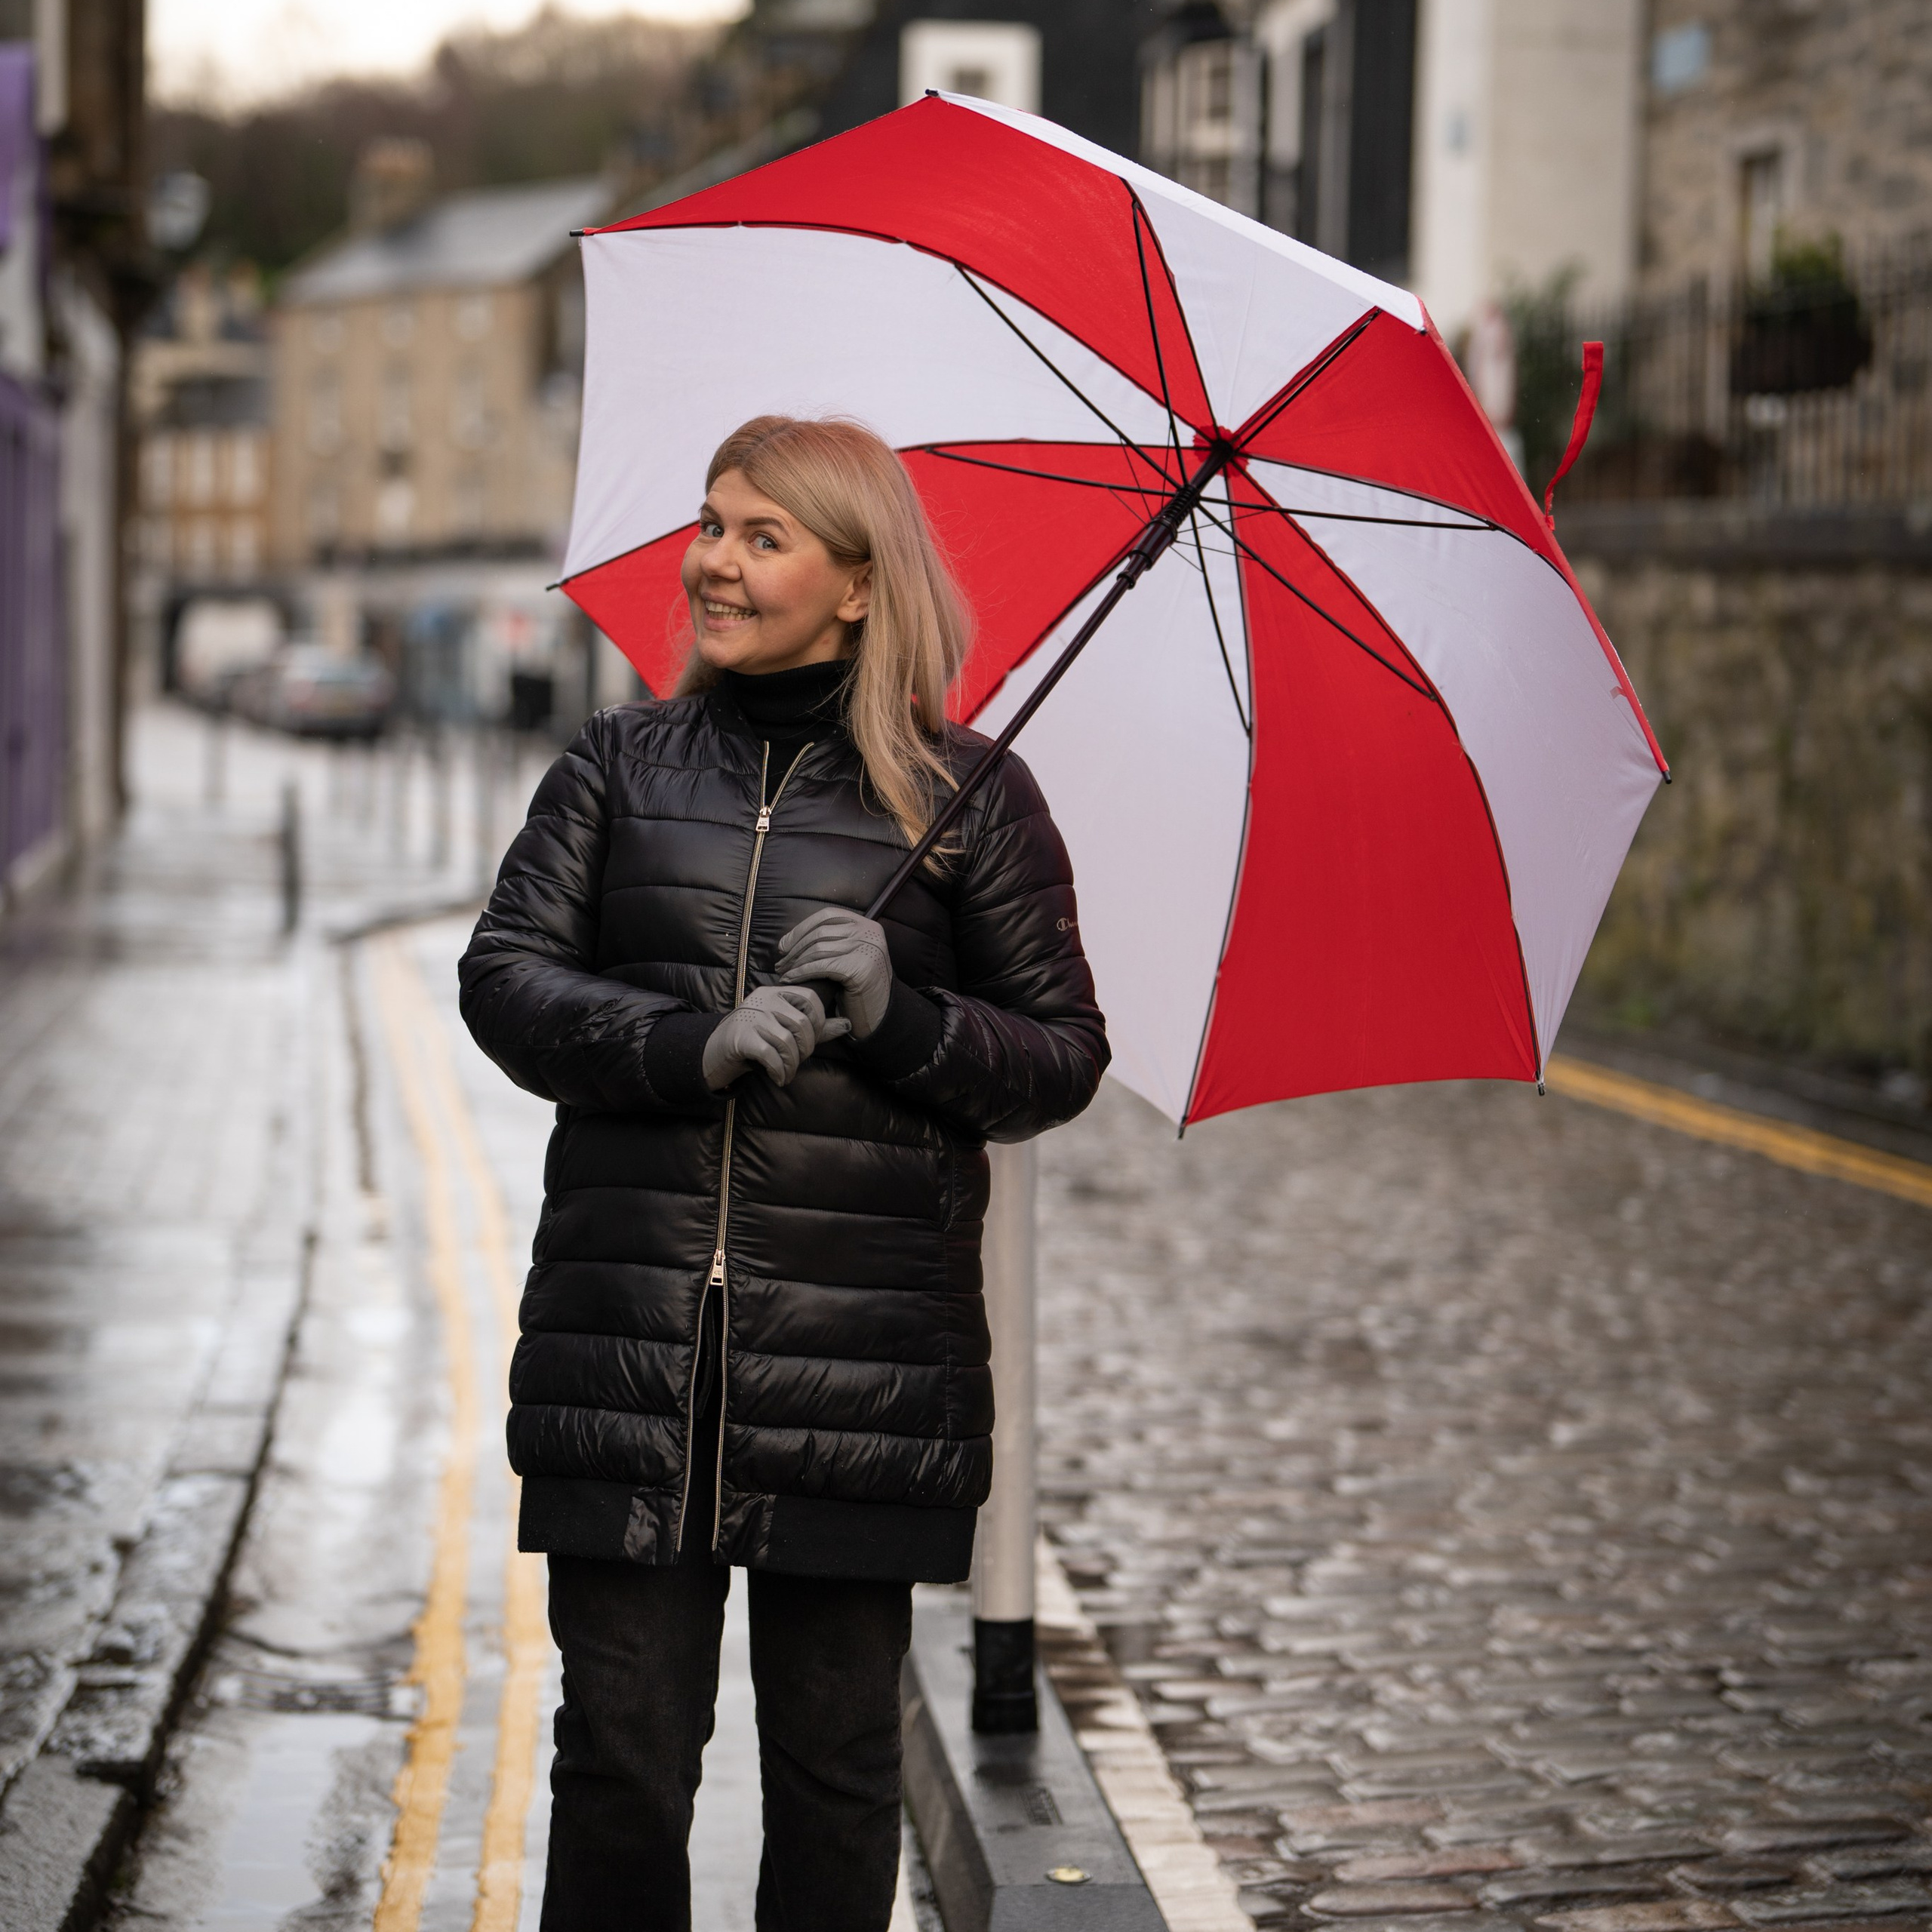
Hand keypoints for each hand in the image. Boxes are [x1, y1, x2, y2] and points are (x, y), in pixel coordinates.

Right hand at [701, 984, 848, 1089]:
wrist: (715, 1051)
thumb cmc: (755, 1038)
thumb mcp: (783, 1028)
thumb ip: (815, 1027)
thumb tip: (847, 1024)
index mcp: (776, 992)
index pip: (809, 998)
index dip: (818, 1022)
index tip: (811, 1040)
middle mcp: (763, 1000)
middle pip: (801, 1024)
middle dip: (805, 1049)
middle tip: (797, 1061)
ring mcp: (751, 1017)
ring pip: (787, 1042)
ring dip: (792, 1065)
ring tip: (787, 1073)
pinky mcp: (740, 1037)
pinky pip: (771, 1055)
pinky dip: (779, 1071)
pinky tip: (778, 1077)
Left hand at [776, 908, 893, 1039]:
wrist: (880, 1016)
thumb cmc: (859, 989)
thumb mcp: (850, 956)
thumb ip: (833, 941)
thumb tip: (792, 937)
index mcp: (867, 925)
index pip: (827, 916)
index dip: (801, 928)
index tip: (784, 945)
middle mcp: (869, 933)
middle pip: (821, 932)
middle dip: (794, 948)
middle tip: (780, 963)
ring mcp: (866, 949)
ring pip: (818, 948)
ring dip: (795, 962)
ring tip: (783, 973)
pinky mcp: (859, 968)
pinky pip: (821, 965)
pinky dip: (801, 972)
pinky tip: (791, 979)